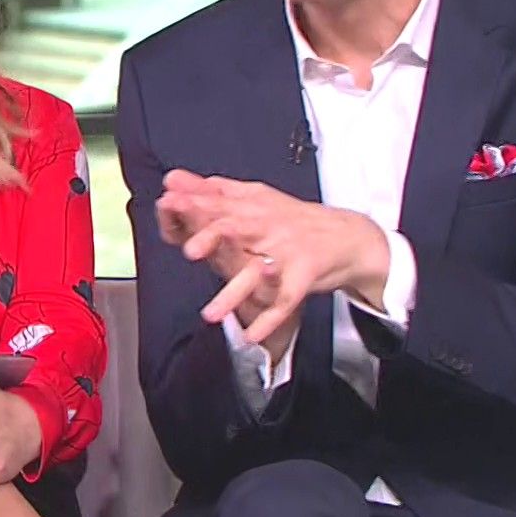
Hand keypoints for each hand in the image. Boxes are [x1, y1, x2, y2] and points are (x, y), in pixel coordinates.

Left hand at [158, 169, 386, 344]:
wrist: (347, 237)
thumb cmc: (292, 219)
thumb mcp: (253, 199)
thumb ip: (210, 191)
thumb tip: (171, 180)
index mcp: (251, 208)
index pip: (218, 203)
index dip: (193, 204)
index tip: (168, 203)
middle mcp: (267, 227)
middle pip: (237, 229)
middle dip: (212, 237)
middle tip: (189, 251)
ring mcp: (286, 252)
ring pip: (258, 273)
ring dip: (235, 294)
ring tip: (210, 315)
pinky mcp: (304, 276)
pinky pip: (284, 301)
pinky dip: (269, 320)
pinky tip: (250, 336)